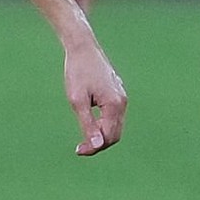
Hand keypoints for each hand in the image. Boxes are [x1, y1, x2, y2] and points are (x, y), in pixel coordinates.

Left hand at [64, 41, 126, 155]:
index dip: (94, 148)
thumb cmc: (77, 72)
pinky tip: (90, 123)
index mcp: (114, 105)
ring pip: (115, 125)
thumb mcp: (77, 100)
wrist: (83, 48)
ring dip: (102, 135)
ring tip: (84, 139)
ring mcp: (122, 97)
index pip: (109, 137)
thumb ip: (88, 124)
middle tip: (80, 148)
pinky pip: (114, 116)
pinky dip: (104, 124)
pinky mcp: (117, 93)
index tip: (78, 151)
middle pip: (115, 134)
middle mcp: (122, 102)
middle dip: (99, 144)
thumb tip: (97, 146)